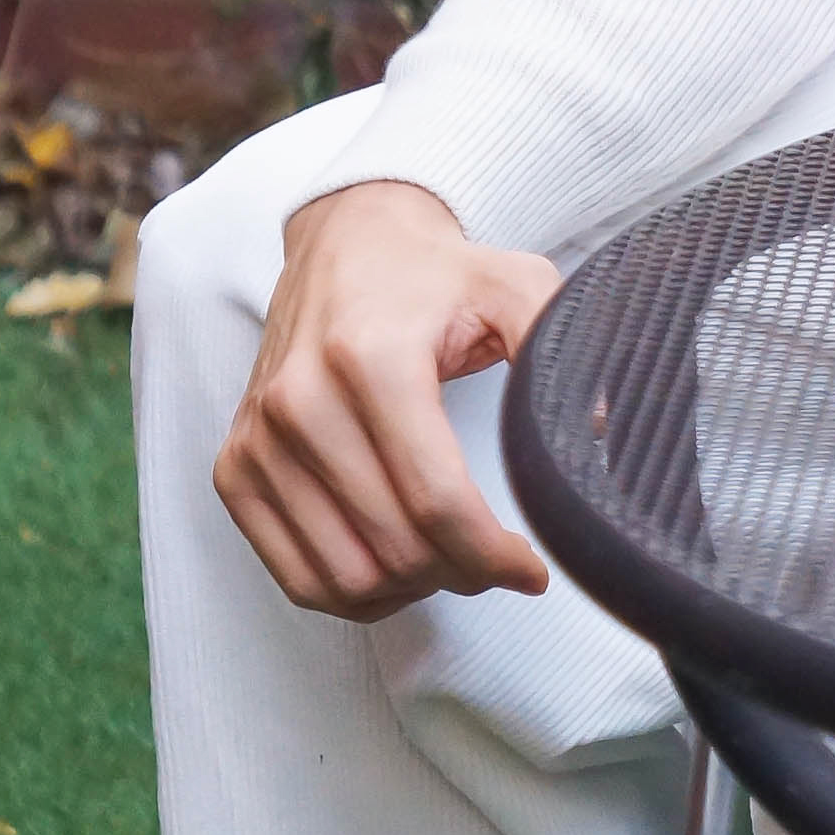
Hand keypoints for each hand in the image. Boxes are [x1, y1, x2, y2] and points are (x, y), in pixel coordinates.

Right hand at [215, 179, 561, 620]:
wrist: (346, 241)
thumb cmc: (434, 275)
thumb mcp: (515, 285)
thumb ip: (560, 345)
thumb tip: (597, 427)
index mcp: (371, 358)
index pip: (435, 499)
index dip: (492, 554)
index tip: (533, 567)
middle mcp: (301, 399)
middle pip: (394, 546)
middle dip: (462, 572)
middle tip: (498, 560)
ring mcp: (260, 438)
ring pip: (344, 576)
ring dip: (411, 589)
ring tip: (452, 559)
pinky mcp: (237, 466)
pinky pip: (296, 575)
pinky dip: (353, 593)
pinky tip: (398, 565)